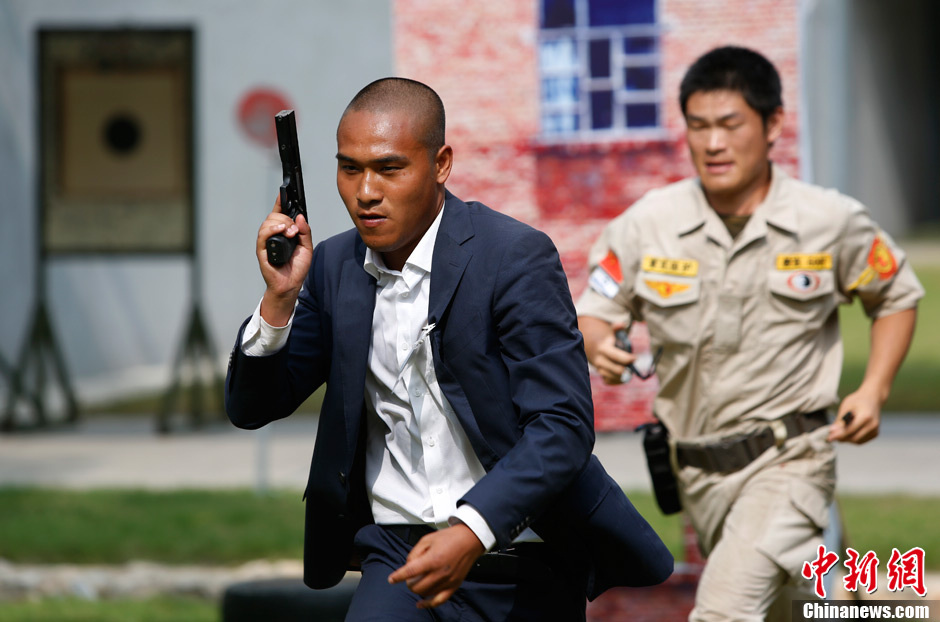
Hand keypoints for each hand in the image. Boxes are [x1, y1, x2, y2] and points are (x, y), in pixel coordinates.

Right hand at [256, 194, 312, 325]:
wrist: (291, 285)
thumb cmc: (296, 268)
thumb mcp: (307, 247)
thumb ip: (305, 232)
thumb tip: (299, 218)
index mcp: (283, 232)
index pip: (280, 213)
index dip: (281, 201)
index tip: (284, 191)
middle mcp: (273, 235)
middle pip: (274, 215)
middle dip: (286, 218)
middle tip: (294, 230)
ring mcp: (266, 242)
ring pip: (268, 222)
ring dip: (281, 223)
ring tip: (290, 233)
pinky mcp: (262, 250)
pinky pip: (263, 234)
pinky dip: (272, 229)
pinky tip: (281, 230)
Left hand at [387, 523, 484, 608]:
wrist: (469, 540)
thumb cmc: (449, 538)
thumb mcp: (427, 539)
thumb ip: (415, 553)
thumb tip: (408, 566)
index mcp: (432, 559)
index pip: (410, 571)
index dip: (398, 576)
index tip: (392, 579)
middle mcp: (440, 572)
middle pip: (416, 586)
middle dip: (409, 583)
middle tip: (409, 577)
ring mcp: (448, 581)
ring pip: (426, 593)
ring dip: (418, 590)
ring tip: (418, 582)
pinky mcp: (454, 585)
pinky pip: (439, 600)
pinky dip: (428, 604)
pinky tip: (420, 603)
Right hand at [589, 325, 636, 384]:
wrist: (590, 346)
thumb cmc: (606, 339)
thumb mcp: (610, 331)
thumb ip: (616, 327)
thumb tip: (622, 324)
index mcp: (603, 348)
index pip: (616, 356)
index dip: (627, 359)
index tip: (635, 358)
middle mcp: (600, 360)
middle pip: (616, 370)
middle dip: (627, 370)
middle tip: (632, 367)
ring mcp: (599, 368)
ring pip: (613, 378)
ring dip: (623, 376)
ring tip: (629, 372)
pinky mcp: (600, 374)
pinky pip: (609, 382)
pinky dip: (617, 381)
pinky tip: (622, 376)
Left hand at [829, 389, 880, 443]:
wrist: (873, 398)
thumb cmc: (858, 400)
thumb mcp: (846, 406)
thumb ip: (840, 419)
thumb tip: (832, 431)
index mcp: (866, 417)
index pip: (851, 430)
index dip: (839, 435)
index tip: (829, 438)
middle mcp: (872, 425)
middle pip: (854, 438)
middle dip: (842, 438)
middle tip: (831, 436)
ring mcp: (875, 430)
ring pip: (857, 441)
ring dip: (847, 439)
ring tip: (838, 433)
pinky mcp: (875, 433)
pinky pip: (861, 440)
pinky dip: (852, 439)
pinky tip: (846, 433)